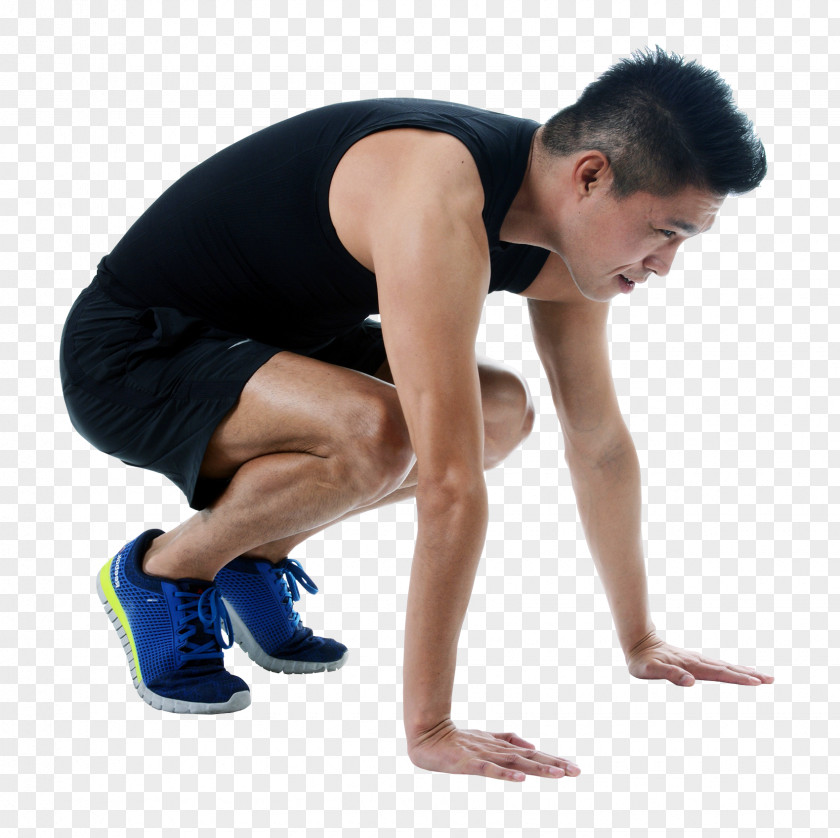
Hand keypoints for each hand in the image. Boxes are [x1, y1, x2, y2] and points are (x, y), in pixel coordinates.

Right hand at [406, 719, 580, 782]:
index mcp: (501, 748)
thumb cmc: (456, 740)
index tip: (574, 767)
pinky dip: (505, 774)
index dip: (553, 759)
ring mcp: (484, 756)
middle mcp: (497, 751)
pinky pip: (490, 770)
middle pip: (530, 758)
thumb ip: (507, 740)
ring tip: (559, 774)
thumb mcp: (485, 739)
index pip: (532, 754)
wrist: (427, 736)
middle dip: (554, 764)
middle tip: (577, 771)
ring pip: (516, 763)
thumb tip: (532, 744)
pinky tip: (520, 779)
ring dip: (538, 768)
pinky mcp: (470, 763)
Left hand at [626, 630, 774, 686]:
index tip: (756, 682)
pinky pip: (718, 665)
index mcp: (691, 666)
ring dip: (744, 671)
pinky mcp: (694, 661)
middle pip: (728, 669)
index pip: (719, 673)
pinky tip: (738, 669)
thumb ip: (670, 674)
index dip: (737, 678)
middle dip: (749, 675)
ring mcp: (697, 660)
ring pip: (725, 666)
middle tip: (771, 679)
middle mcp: (697, 662)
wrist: (638, 642)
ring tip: (763, 676)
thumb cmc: (642, 660)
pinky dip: (732, 667)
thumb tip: (691, 683)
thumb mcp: (650, 670)